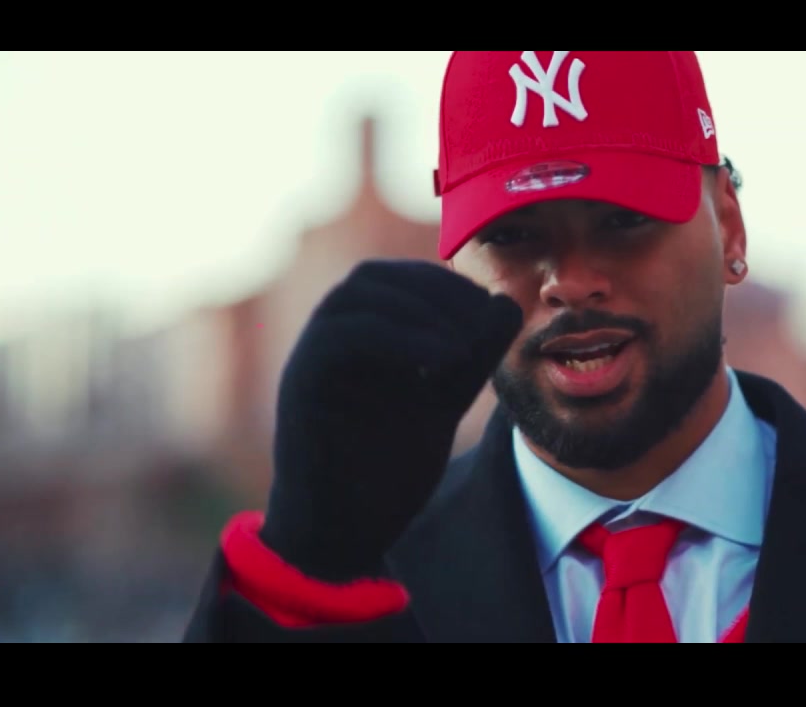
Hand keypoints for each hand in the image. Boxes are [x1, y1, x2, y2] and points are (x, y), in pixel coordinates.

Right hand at [258, 259, 522, 581]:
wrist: (347, 530)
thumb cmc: (388, 467)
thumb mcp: (445, 401)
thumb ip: (474, 355)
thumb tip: (506, 302)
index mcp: (360, 334)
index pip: (401, 279)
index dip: (449, 287)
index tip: (489, 316)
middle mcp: (329, 337)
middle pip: (375, 276)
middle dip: (436, 292)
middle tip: (479, 326)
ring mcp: (310, 356)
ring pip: (355, 295)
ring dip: (420, 310)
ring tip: (463, 350)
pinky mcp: (300, 383)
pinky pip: (340, 336)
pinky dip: (398, 338)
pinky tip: (443, 363)